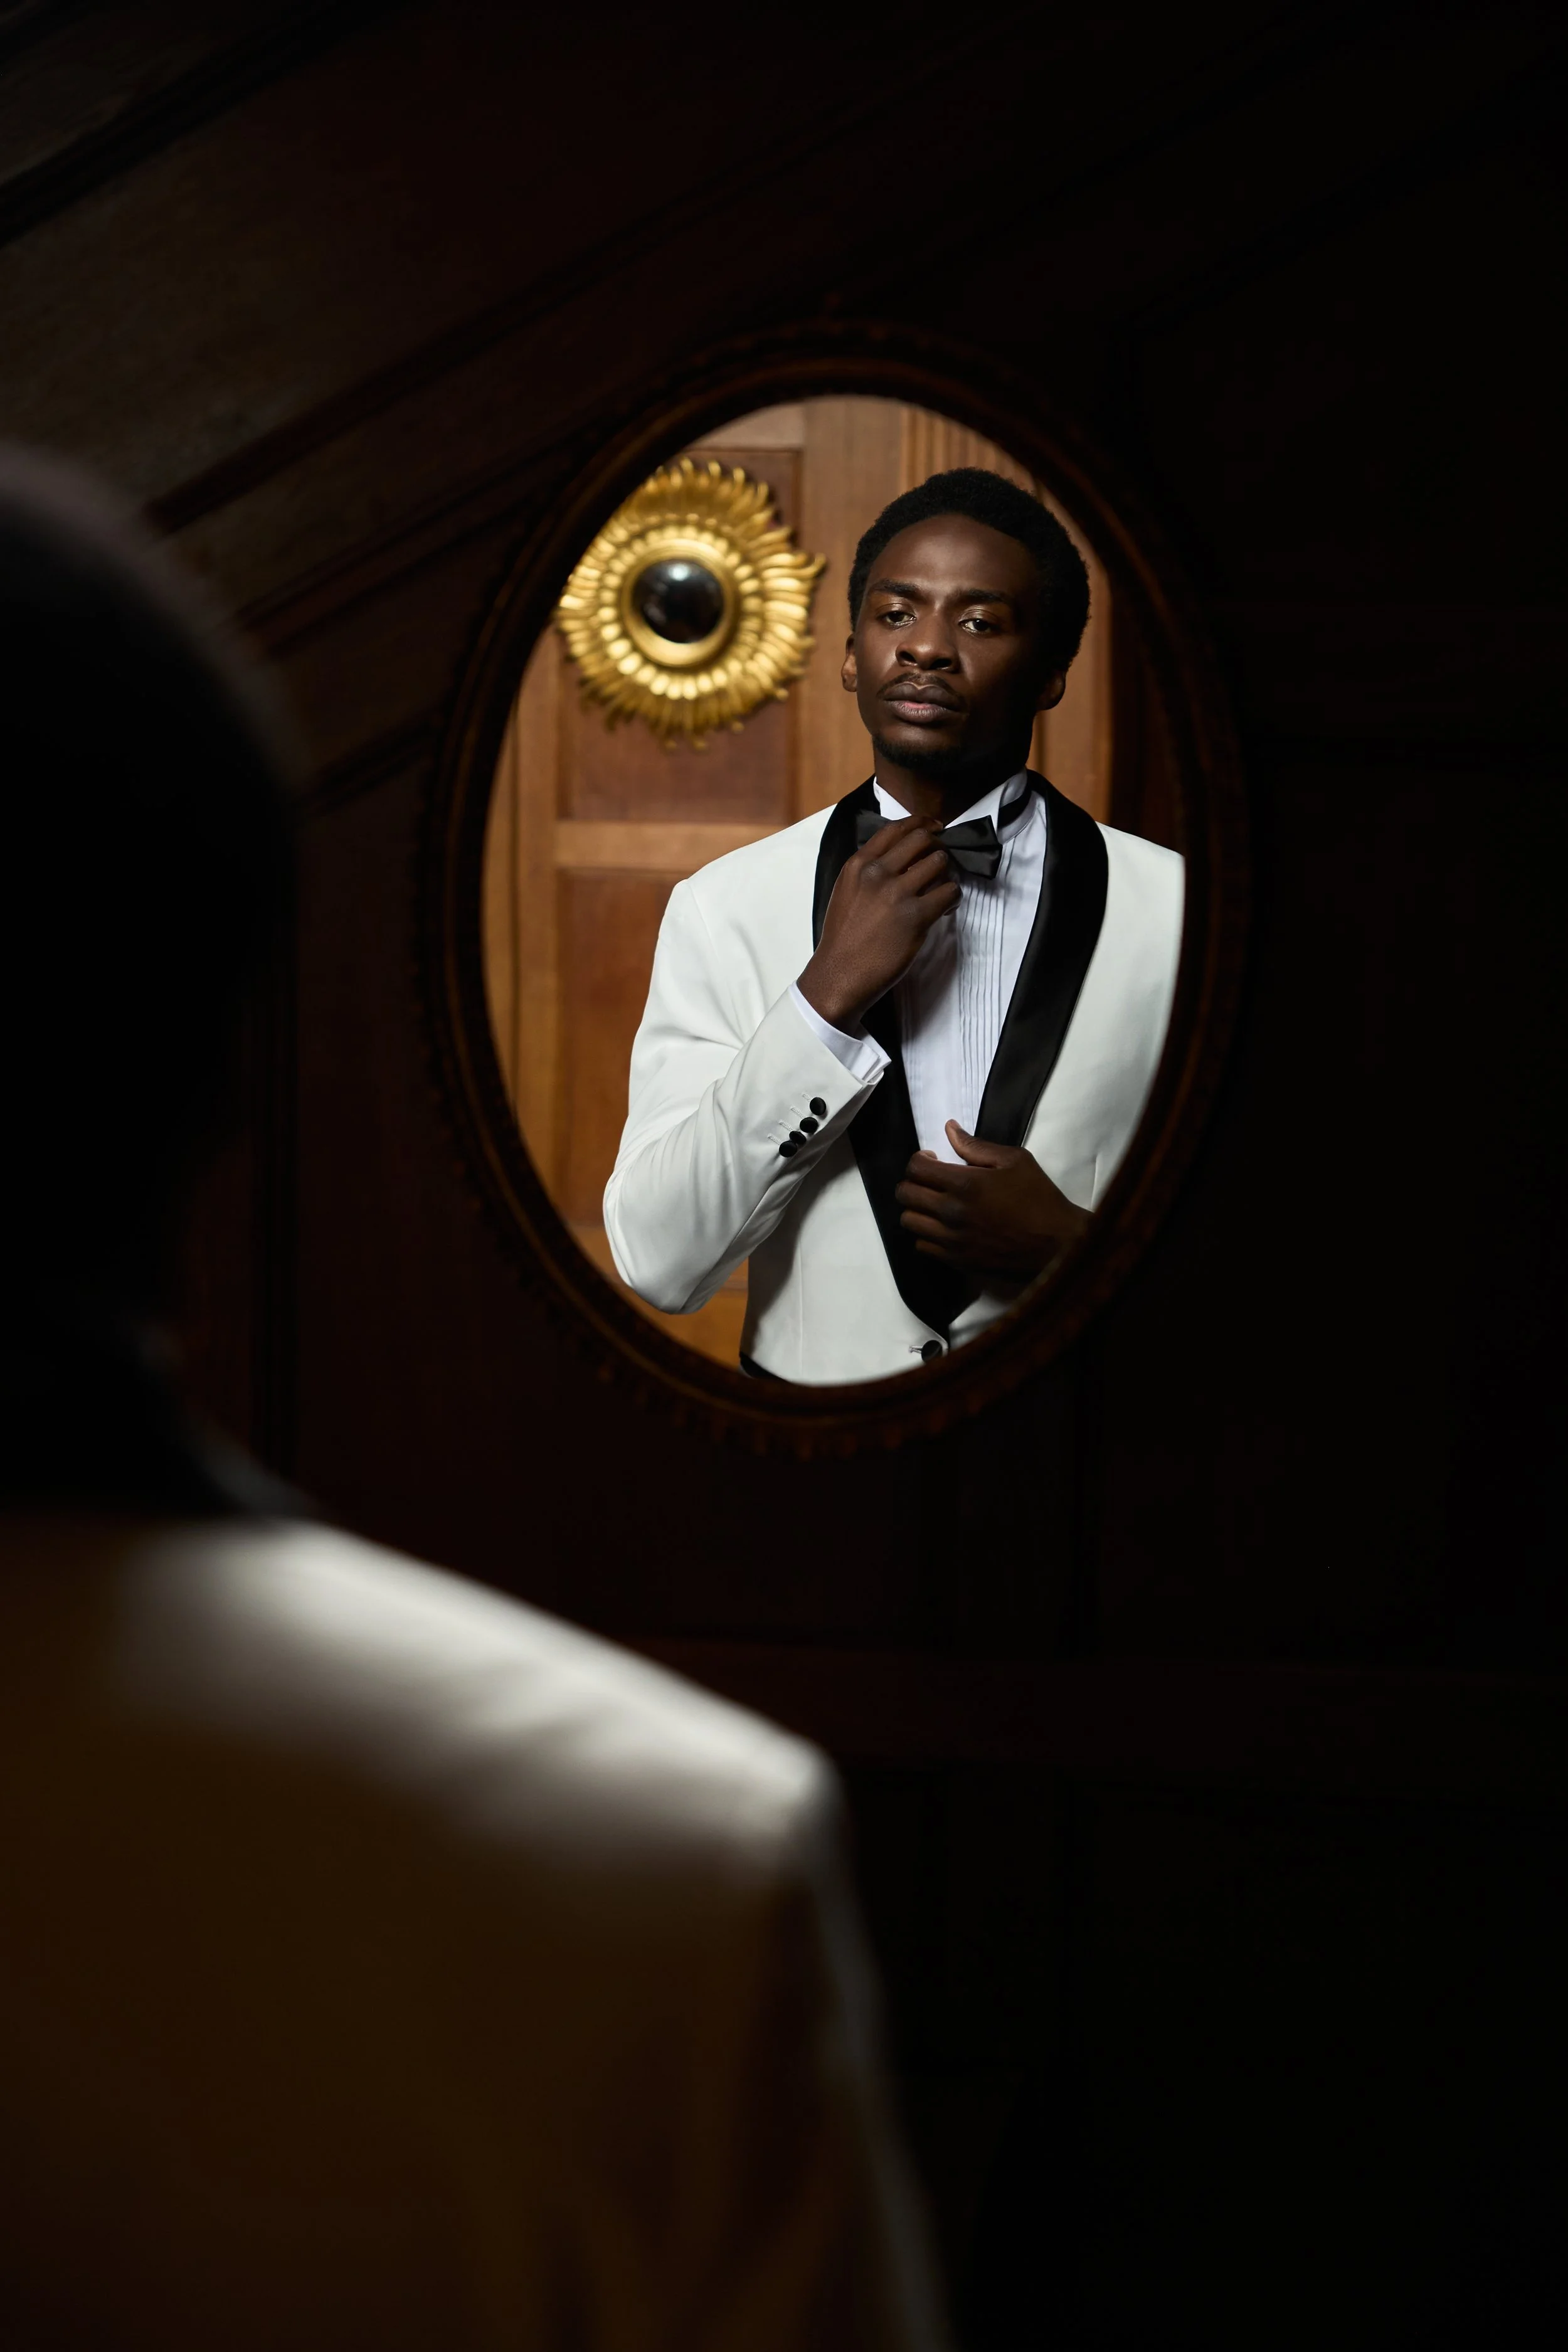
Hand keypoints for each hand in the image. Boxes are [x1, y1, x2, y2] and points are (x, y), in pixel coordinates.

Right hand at [796, 818, 959, 1030]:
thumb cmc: (843, 938)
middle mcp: (877, 873)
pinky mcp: (916, 917)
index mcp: (858, 864)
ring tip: (941, 889)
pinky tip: (944, 908)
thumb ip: (869, 872)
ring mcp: (897, 894)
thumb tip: (901, 860)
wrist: (839, 974)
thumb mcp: (846, 891)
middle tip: (941, 862)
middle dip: (937, 847)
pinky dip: (952, 898)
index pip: (895, 828)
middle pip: (922, 840)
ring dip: (947, 874)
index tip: (935, 827)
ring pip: (940, 863)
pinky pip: (949, 893)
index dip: (921, 823)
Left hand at [894, 1122, 1089, 1279]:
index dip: (919, 1159)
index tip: (932, 1159)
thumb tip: (950, 1128)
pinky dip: (925, 1233)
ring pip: (909, 1221)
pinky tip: (942, 1226)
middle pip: (905, 1194)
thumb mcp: (1015, 1161)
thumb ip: (977, 1146)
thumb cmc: (1038, 1198)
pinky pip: (922, 1245)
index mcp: (964, 1184)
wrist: (1056, 1245)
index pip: (916, 1168)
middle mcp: (951, 1213)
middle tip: (930, 1180)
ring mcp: (951, 1240)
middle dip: (912, 1181)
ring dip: (916, 1208)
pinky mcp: (956, 1260)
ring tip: (933, 1203)